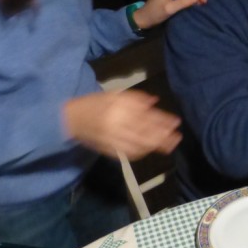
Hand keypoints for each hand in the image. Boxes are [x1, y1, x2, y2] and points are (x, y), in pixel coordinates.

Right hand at [63, 90, 180, 159]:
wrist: (70, 119)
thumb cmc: (94, 104)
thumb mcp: (114, 95)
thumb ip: (135, 99)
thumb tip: (154, 102)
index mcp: (117, 108)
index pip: (145, 116)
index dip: (162, 120)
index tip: (176, 122)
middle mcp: (116, 125)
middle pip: (144, 133)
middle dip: (163, 136)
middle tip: (177, 137)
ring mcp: (112, 139)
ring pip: (139, 145)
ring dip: (156, 146)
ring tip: (170, 144)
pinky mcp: (109, 149)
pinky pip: (129, 153)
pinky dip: (143, 152)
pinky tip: (152, 148)